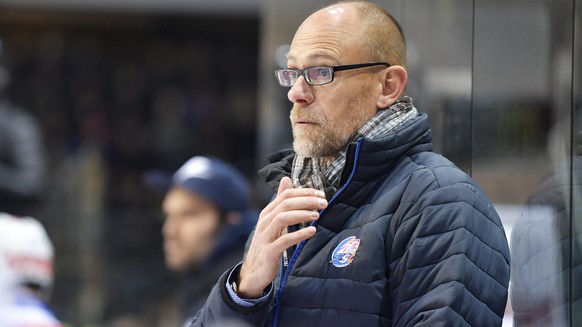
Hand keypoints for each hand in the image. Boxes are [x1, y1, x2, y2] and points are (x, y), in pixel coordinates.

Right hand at [236, 177, 326, 297]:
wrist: (254, 272)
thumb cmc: (268, 244)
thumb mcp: (274, 221)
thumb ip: (281, 202)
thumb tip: (286, 179)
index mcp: (268, 213)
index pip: (285, 195)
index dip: (304, 192)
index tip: (321, 194)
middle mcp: (265, 222)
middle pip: (285, 203)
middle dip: (306, 201)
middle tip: (323, 203)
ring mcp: (265, 236)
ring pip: (283, 218)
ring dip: (302, 214)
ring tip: (317, 215)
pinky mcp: (269, 252)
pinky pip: (284, 240)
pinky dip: (299, 234)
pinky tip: (312, 231)